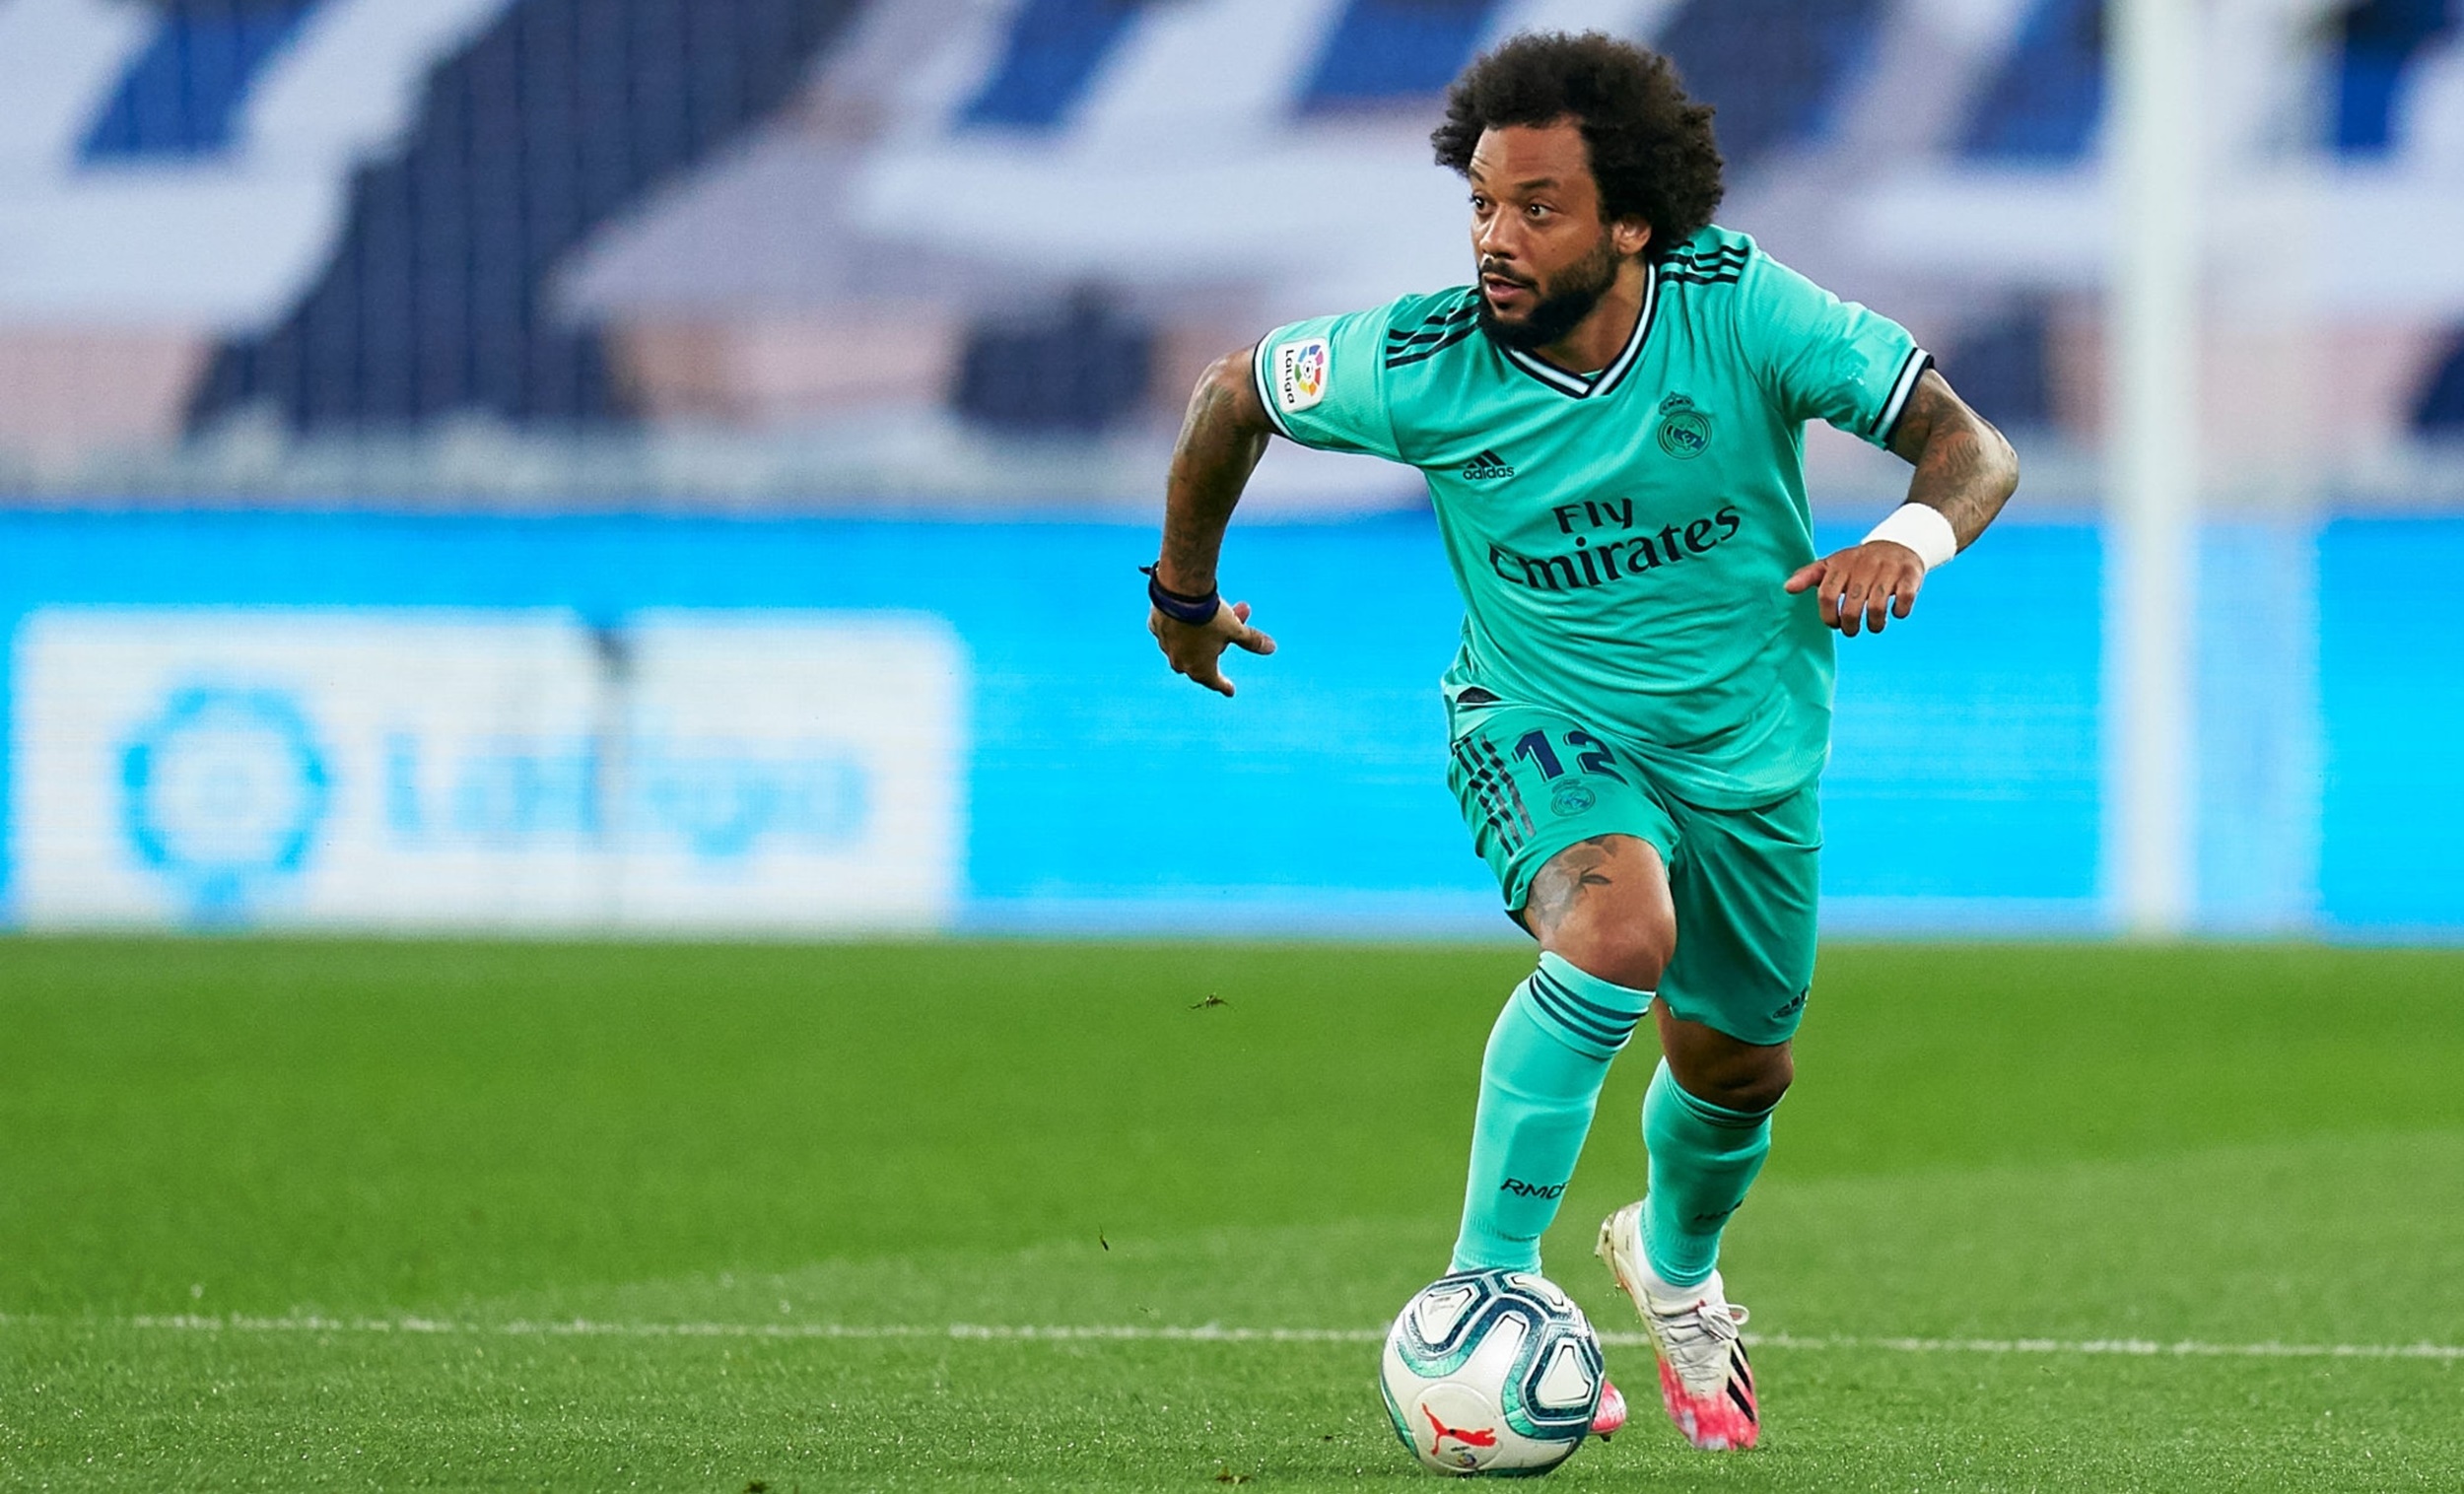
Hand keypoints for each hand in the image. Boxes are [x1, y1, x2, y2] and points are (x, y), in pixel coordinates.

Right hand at [1150, 598, 1276, 695]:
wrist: (1180, 593)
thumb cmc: (1210, 616)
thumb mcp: (1235, 629)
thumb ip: (1252, 641)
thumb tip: (1272, 648)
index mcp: (1200, 668)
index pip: (1214, 682)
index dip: (1224, 685)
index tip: (1230, 691)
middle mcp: (1180, 661)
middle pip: (1197, 665)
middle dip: (1212, 654)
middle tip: (1225, 641)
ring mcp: (1166, 645)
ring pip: (1181, 648)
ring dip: (1194, 640)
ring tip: (1206, 625)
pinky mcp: (1156, 627)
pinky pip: (1168, 631)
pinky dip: (1177, 627)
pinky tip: (1183, 617)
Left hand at [1784, 541, 1924, 636]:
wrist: (1898, 543)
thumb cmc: (1858, 562)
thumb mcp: (1832, 565)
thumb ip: (1809, 576)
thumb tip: (1787, 588)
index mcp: (1842, 563)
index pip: (1826, 595)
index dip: (1828, 616)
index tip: (1834, 623)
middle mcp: (1864, 564)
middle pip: (1852, 605)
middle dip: (1850, 625)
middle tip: (1852, 630)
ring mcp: (1889, 568)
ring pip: (1877, 606)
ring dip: (1875, 624)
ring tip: (1874, 626)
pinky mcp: (1911, 574)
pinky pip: (1904, 599)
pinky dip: (1900, 611)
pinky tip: (1896, 612)